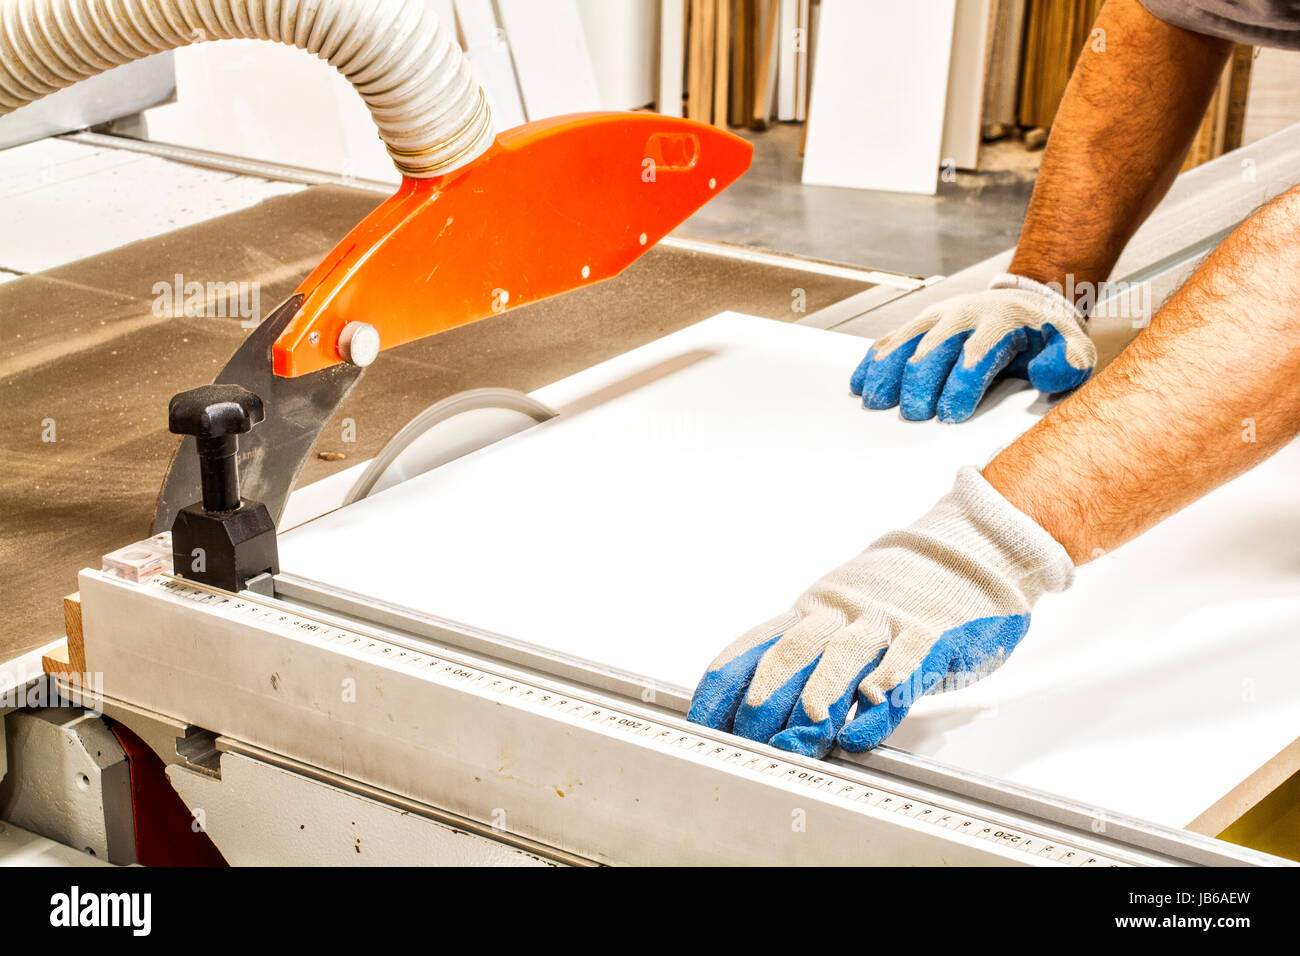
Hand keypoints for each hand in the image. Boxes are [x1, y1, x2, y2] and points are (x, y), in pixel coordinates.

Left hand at [688, 468, 1073, 756]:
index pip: (754, 645)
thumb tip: (748, 703)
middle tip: (747, 738)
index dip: (725, 684)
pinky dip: (881, 700)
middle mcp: (840, 615)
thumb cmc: (896, 597)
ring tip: (800, 736)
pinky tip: (864, 725)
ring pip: (840, 659)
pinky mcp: (930, 638)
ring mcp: (884, 624)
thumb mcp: (837, 614)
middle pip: (790, 654)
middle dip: (764, 699)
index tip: (703, 721)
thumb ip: (801, 652)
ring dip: (817, 699)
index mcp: (810, 611)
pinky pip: (903, 668)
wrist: (966, 554)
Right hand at [849, 274, 1095, 422]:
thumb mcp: (1071, 346)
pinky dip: (872, 362)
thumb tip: (1048, 375)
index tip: (950, 414)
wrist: (1026, 302)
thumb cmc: (1046, 337)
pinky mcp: (919, 324)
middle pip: (934, 347)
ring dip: (887, 371)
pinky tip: (859, 384)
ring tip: (876, 401)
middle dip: (920, 381)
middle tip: (914, 415)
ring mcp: (936, 317)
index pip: (977, 351)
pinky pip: (890, 339)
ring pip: (905, 341)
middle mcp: (963, 315)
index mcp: (1001, 322)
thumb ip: (1067, 362)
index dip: (961, 383)